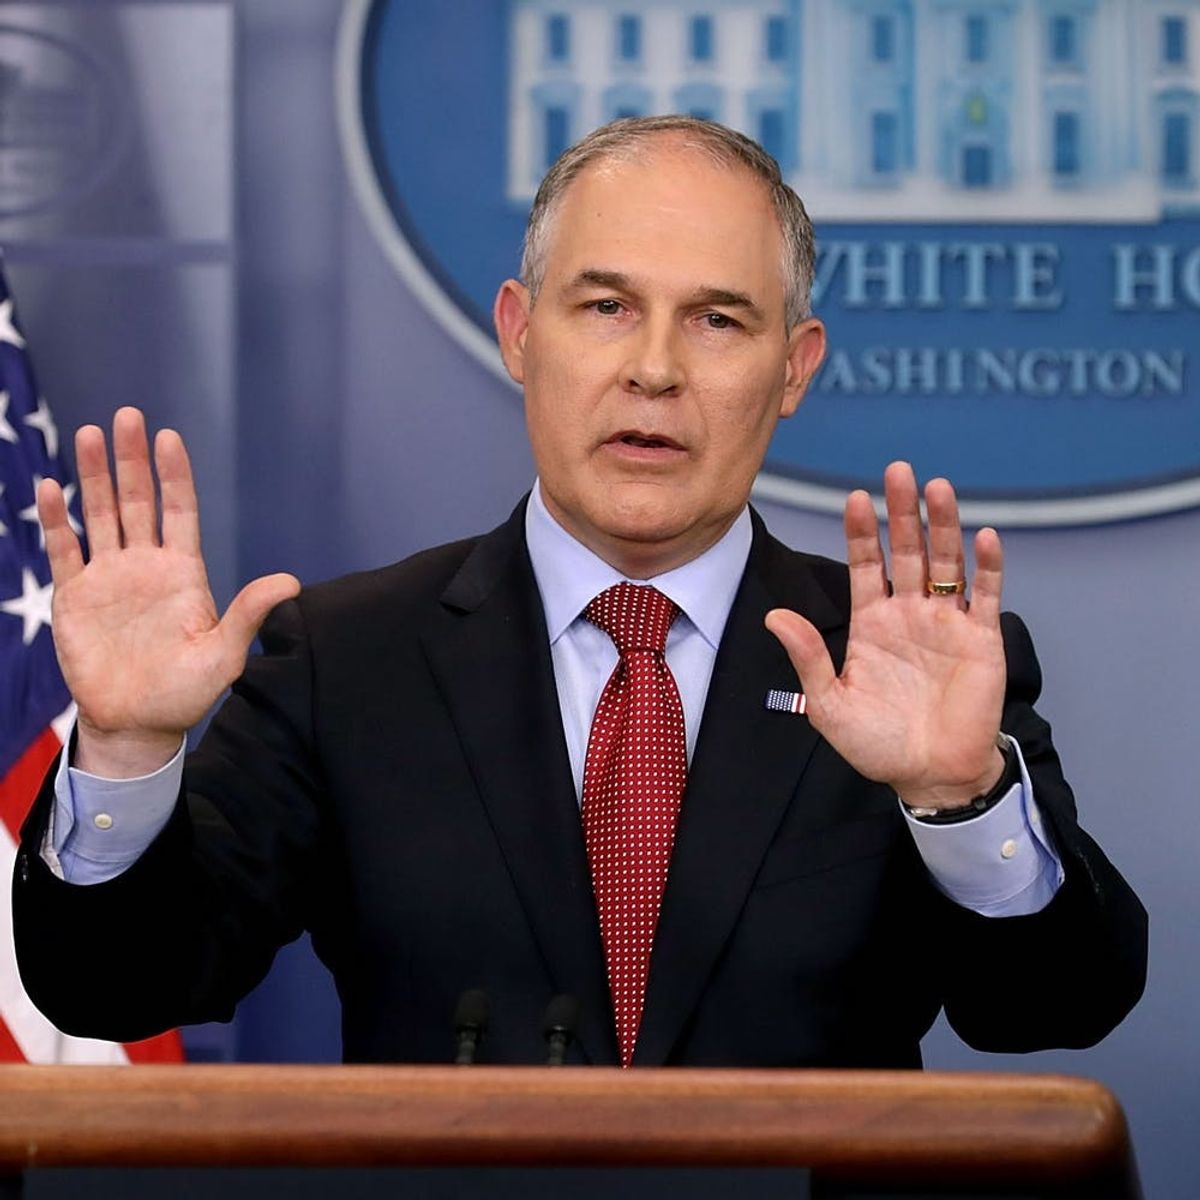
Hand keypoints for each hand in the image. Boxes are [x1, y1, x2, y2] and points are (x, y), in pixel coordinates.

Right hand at [38, 407, 299, 777]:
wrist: (138, 724)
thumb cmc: (186, 692)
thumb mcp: (224, 655)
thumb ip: (249, 614)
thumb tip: (292, 582)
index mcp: (183, 572)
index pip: (180, 511)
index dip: (174, 475)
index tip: (169, 438)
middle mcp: (145, 565)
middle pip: (137, 501)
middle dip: (132, 460)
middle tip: (128, 416)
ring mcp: (109, 578)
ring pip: (99, 515)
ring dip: (94, 476)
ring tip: (91, 434)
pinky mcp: (75, 598)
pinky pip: (65, 551)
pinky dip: (57, 521)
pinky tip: (51, 487)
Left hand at [765, 461, 1005, 811]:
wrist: (930, 776)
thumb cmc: (876, 743)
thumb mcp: (829, 703)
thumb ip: (808, 657)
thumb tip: (774, 616)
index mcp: (872, 623)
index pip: (865, 565)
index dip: (861, 532)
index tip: (855, 498)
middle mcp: (909, 613)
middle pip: (906, 550)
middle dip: (902, 512)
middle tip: (898, 470)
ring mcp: (947, 622)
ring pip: (946, 562)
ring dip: (943, 525)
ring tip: (938, 488)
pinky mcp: (982, 639)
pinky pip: (985, 595)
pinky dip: (987, 566)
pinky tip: (984, 536)